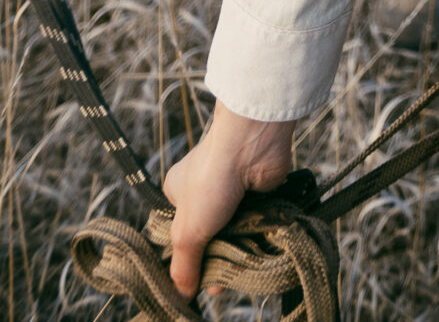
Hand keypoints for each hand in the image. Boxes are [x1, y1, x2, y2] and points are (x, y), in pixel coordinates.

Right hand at [163, 101, 295, 297]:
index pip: (177, 234)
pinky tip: (256, 255)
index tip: (191, 283)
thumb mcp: (188, 231)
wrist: (253, 146)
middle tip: (217, 287)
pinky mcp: (257, 193)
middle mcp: (204, 190)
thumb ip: (184, 265)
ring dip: (236, 251)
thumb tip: (181, 296)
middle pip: (207, 237)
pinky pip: (254, 224)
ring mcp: (232, 192)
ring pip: (232, 233)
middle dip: (213, 259)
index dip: (185, 259)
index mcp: (178, 192)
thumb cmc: (212, 180)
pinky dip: (255, 237)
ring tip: (237, 275)